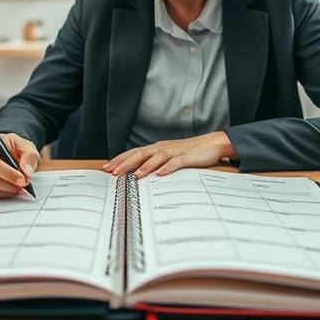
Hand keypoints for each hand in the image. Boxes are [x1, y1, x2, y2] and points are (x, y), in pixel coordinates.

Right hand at [0, 131, 39, 198]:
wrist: (0, 148)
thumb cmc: (10, 145)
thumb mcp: (24, 144)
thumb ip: (29, 156)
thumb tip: (27, 173)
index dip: (6, 173)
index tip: (23, 180)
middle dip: (7, 185)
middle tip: (23, 186)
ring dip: (4, 191)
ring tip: (18, 188)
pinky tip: (8, 190)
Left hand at [103, 131, 236, 178]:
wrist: (212, 143)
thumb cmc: (190, 152)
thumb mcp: (170, 156)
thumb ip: (156, 163)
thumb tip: (140, 173)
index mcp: (157, 148)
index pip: (134, 153)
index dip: (120, 159)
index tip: (106, 167)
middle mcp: (163, 148)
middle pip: (140, 154)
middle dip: (125, 163)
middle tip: (112, 172)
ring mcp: (174, 152)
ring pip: (156, 158)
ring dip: (144, 167)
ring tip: (134, 176)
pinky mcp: (186, 157)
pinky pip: (175, 163)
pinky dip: (167, 168)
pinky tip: (160, 174)